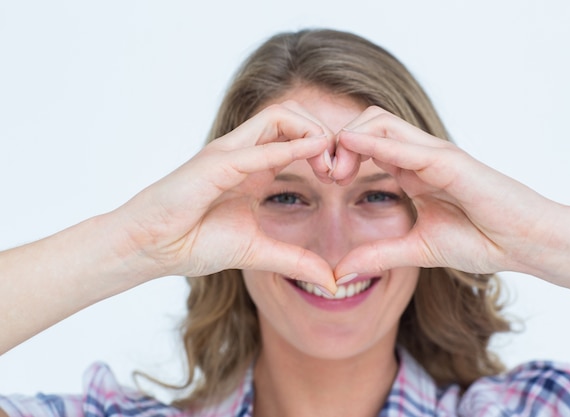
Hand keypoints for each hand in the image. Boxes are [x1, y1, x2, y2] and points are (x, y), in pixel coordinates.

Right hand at [113, 102, 336, 289]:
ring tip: (328, 164)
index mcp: (255, 166)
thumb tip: (332, 282)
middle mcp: (244, 152)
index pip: (298, 135)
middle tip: (340, 168)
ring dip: (312, 132)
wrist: (150, 248)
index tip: (342, 178)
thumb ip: (295, 261)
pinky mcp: (214, 164)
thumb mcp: (259, 252)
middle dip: (326, 133)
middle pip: (293, 115)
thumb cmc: (194, 242)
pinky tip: (314, 154)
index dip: (326, 148)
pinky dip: (289, 148)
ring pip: (278, 115)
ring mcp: (228, 153)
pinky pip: (257, 148)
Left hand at [331, 106, 557, 277]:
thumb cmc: (481, 240)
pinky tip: (353, 150)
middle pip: (368, 122)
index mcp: (410, 170)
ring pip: (381, 122)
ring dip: (350, 139)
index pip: (365, 143)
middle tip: (326, 173)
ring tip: (336, 171)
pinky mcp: (451, 161)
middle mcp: (419, 155)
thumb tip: (342, 270)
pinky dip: (377, 145)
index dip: (340, 154)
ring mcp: (434, 154)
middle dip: (338, 141)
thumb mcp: (417, 249)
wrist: (524, 244)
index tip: (326, 180)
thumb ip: (380, 254)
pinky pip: (408, 145)